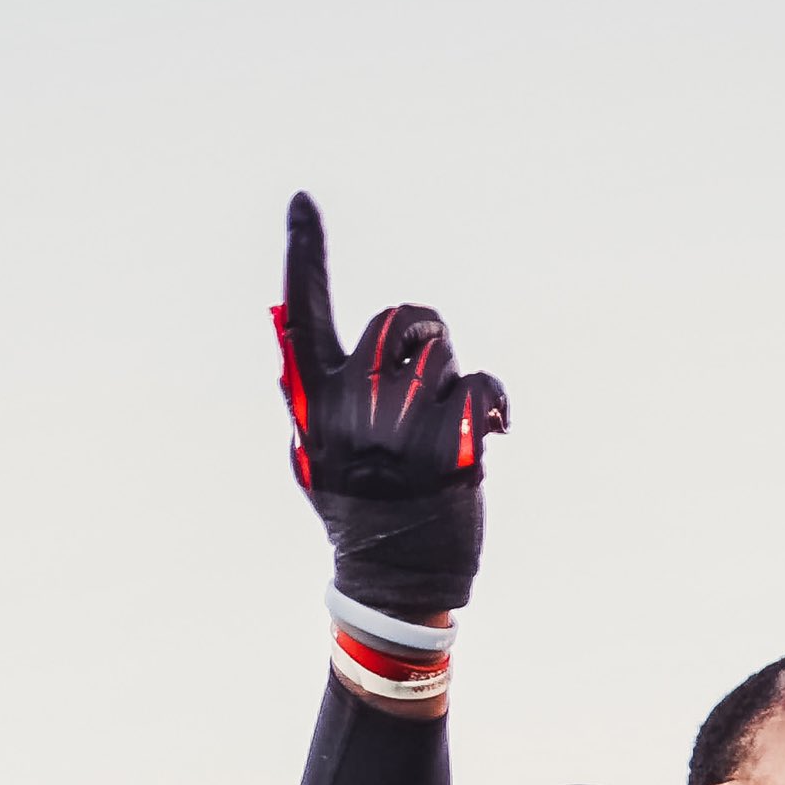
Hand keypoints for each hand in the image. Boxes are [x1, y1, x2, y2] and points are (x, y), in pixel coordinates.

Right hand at [275, 193, 511, 620]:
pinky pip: (483, 386)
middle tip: (428, 376)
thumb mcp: (317, 457)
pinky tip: (492, 433)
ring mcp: (400, 426)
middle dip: (423, 335)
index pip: (305, 314)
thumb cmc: (358, 512)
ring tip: (451, 425)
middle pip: (398, 320)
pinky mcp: (450, 447)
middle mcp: (352, 407)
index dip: (305, 255)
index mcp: (315, 404)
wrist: (397, 581)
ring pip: (444, 352)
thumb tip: (288, 337)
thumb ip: (312, 400)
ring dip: (456, 381)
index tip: (304, 203)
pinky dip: (496, 406)